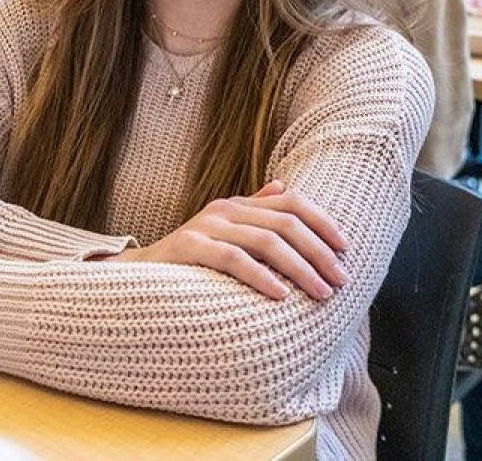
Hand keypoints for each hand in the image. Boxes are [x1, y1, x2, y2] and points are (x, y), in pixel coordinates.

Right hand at [106, 181, 349, 300]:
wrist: (136, 275)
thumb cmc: (189, 261)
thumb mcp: (224, 232)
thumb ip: (253, 210)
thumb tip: (284, 185)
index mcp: (238, 204)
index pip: (291, 203)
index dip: (322, 222)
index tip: (346, 248)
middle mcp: (225, 209)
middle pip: (286, 224)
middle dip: (319, 253)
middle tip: (341, 280)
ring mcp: (206, 226)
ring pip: (266, 241)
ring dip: (300, 268)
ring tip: (321, 292)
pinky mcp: (189, 247)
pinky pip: (233, 259)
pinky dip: (260, 277)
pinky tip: (280, 295)